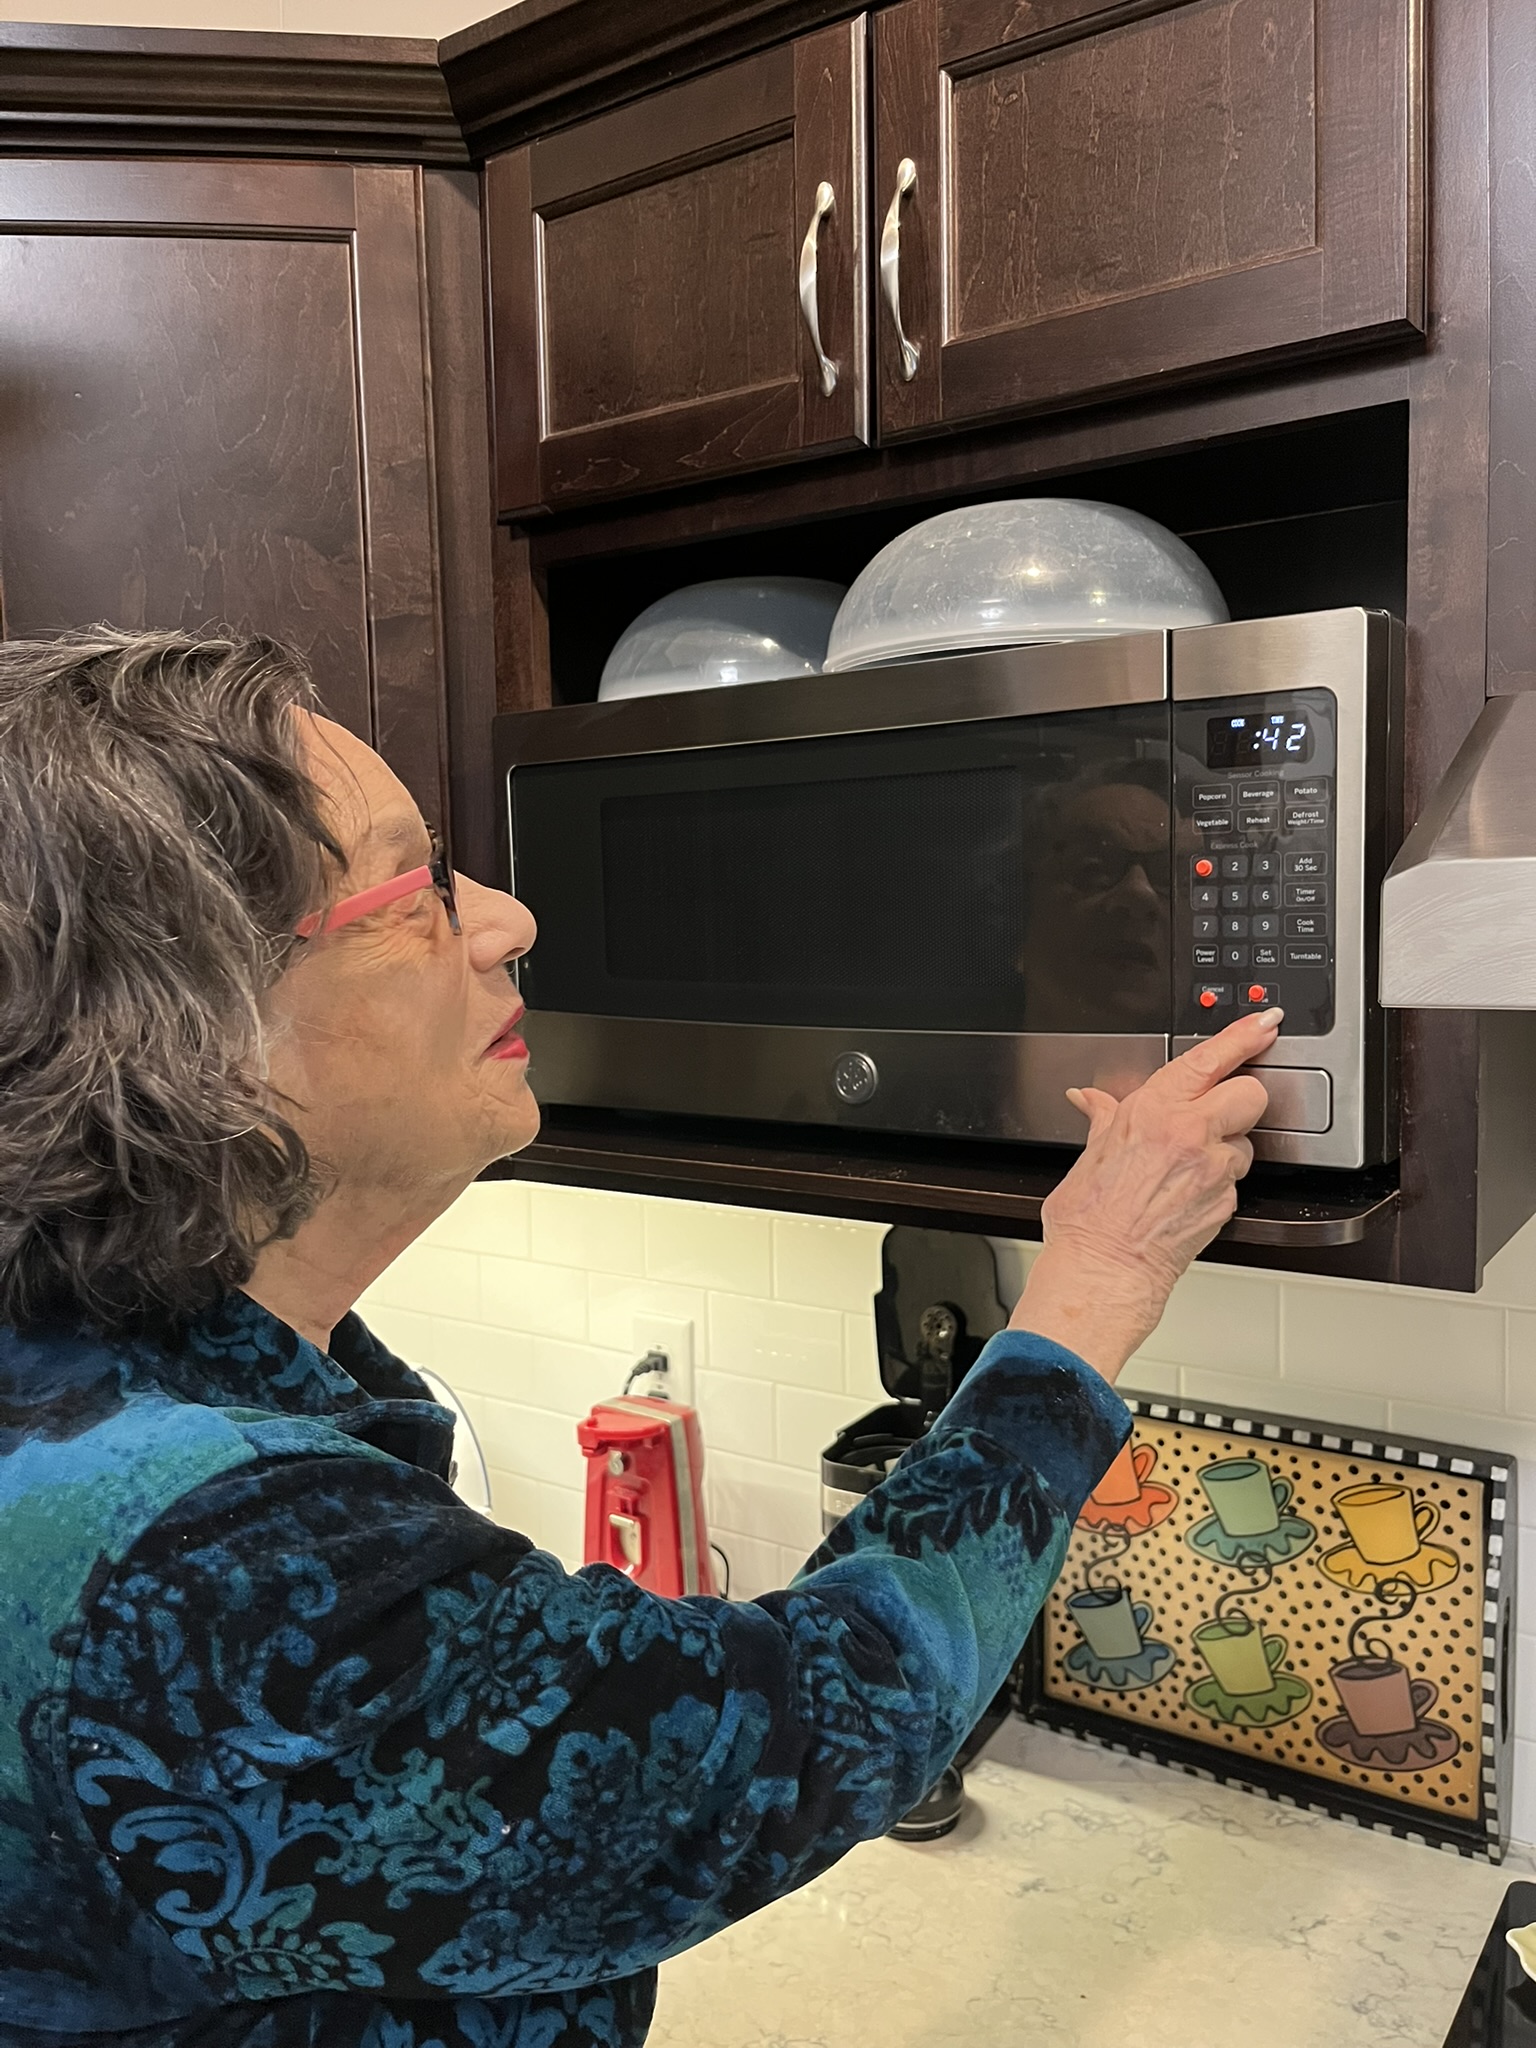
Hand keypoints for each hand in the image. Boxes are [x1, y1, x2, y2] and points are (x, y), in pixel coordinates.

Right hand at [1009, 1010, 1280, 1379]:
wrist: (1104, 1270)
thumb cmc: (1090, 1218)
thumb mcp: (1090, 1154)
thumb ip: (1104, 1118)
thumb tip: (1091, 1099)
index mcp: (1154, 1111)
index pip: (1211, 1059)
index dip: (1244, 1035)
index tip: (1264, 1022)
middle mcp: (1190, 1134)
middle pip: (1250, 1093)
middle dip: (1239, 1098)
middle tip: (1215, 1113)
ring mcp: (1213, 1170)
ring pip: (1245, 1140)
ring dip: (1227, 1147)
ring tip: (1186, 1167)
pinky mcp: (1227, 1202)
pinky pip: (1234, 1179)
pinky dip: (1217, 1182)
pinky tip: (1186, 1194)